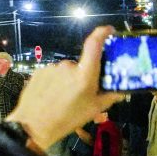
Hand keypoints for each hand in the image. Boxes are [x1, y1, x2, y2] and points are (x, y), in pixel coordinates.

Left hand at [6, 26, 123, 151]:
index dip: (102, 33)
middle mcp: (68, 66)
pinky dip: (56, 82)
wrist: (33, 125)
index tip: (109, 30)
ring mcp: (51, 68)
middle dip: (83, 76)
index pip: (94, 44)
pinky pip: (53, 74)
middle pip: (81, 65)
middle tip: (82, 94)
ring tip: (64, 99)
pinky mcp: (39, 71)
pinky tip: (52, 96)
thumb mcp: (94, 110)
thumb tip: (122, 88)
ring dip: (68, 80)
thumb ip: (111, 96)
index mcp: (84, 74)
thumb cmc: (68, 119)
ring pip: (66, 71)